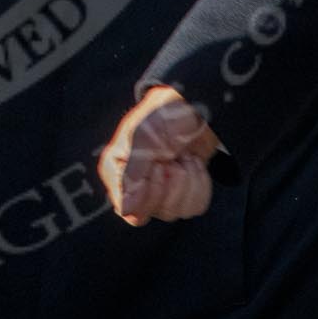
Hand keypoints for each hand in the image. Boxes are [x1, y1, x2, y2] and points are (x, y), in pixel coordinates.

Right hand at [98, 85, 220, 226]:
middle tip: (171, 155)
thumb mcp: (143, 139)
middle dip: (173, 181)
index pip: (132, 210)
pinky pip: (195, 207)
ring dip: (189, 180)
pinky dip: (200, 182)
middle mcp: (135, 186)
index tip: (157, 165)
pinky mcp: (182, 193)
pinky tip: (192, 163)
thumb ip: (132, 175)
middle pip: (158, 212)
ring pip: (178, 211)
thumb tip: (126, 210)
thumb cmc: (162, 116)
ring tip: (183, 156)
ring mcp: (159, 192)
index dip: (150, 192)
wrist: (193, 106)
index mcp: (117, 173)